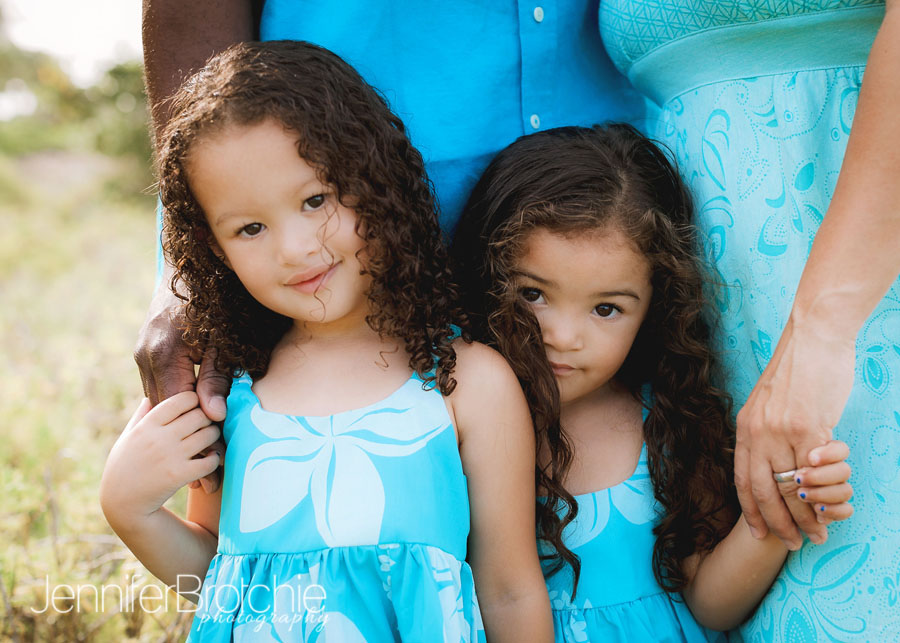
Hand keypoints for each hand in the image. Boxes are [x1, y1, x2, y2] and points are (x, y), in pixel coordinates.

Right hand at [100, 392, 221, 527]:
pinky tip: (210, 459)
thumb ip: (141, 417)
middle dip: (207, 418)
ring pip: (208, 435)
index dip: (194, 401)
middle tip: (206, 425)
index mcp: (146, 425)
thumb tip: (150, 397)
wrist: (122, 504)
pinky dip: (215, 459)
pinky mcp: (179, 475)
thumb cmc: (124, 467)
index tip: (195, 408)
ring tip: (210, 441)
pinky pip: (210, 461)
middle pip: (199, 415)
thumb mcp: (127, 438)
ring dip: (213, 437)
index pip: (181, 399)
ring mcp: (170, 456)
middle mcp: (159, 437)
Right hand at [134, 285, 230, 491]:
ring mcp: (142, 353)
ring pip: (162, 402)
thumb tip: (214, 417)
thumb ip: (217, 377)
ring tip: (205, 464)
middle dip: (188, 444)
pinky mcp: (147, 351)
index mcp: (164, 354)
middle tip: (210, 480)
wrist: (190, 267)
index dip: (199, 438)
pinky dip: (176, 410)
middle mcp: (146, 356)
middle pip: (167, 412)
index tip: (216, 466)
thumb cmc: (215, 301)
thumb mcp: (222, 340)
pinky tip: (192, 430)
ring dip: (180, 431)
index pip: (180, 409)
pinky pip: (161, 388)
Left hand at [735, 317, 854, 549]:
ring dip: (803, 515)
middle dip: (777, 522)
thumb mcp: (769, 403)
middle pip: (762, 489)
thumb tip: (775, 457)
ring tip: (815, 533)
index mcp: (745, 426)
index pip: (741, 478)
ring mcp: (782, 430)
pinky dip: (821, 493)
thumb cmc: (797, 370)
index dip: (749, 508)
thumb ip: (768, 430)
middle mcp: (758, 431)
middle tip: (792, 543)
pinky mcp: (808, 427)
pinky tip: (829, 507)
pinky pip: (813, 469)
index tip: (757, 531)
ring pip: (789, 486)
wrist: (813, 338)